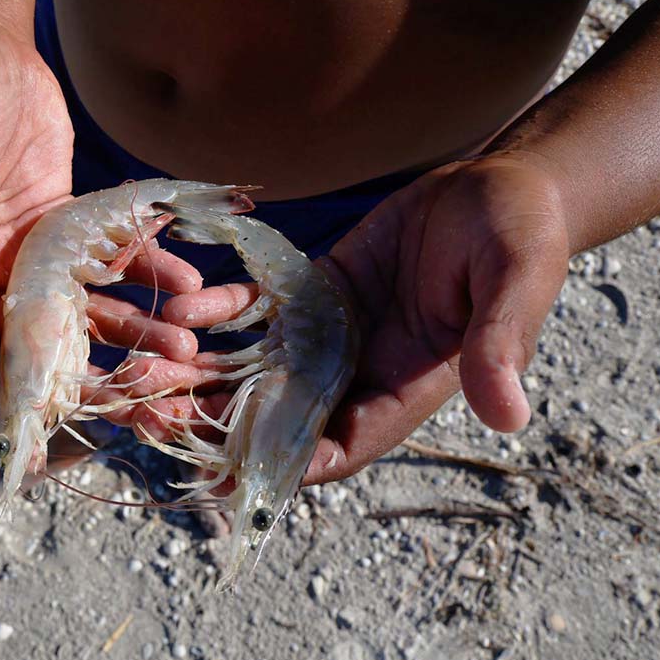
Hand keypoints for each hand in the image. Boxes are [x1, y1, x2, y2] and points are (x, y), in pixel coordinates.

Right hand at [0, 22, 199, 426]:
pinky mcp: (65, 229)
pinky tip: (190, 288)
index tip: (41, 445)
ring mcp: (26, 256)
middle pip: (33, 348)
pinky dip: (148, 276)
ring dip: (133, 339)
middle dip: (86, 386)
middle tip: (145, 415)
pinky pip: (109, 265)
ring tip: (186, 360)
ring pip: (82, 315)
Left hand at [118, 153, 571, 484]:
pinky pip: (257, 311)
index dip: (284, 465)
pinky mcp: (312, 291)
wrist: (497, 186)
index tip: (225, 473)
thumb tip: (510, 415)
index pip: (339, 447)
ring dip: (199, 376)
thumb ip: (500, 345)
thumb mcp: (515, 284)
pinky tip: (179, 311)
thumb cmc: (520, 236)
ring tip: (140, 374)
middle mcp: (358, 371)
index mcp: (404, 389)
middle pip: (278, 415)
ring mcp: (330, 332)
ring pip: (255, 368)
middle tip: (152, 421)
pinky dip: (218, 313)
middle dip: (216, 424)